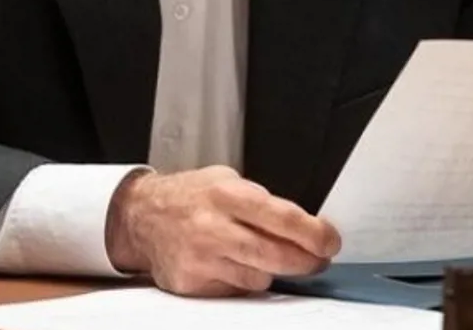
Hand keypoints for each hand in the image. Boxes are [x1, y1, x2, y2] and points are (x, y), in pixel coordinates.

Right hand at [105, 166, 340, 296]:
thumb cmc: (193, 196)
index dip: (313, 233)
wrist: (142, 216)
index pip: (282, 217)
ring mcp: (200, 258)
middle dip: (306, 262)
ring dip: (272, 271)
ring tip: (267, 256)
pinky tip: (235, 264)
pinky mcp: (192, 283)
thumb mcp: (227, 181)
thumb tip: (306, 226)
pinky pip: (236, 290)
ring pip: (259, 278)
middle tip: (318, 260)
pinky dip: (244, 280)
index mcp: (226, 194)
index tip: (330, 241)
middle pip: (275, 255)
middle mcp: (212, 227)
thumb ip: (262, 203)